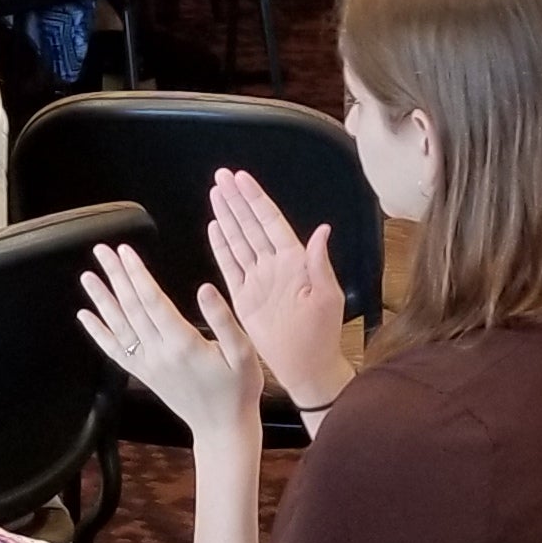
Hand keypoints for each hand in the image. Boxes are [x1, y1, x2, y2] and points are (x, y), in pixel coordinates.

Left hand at [75, 239, 260, 442]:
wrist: (223, 428)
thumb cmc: (238, 390)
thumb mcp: (244, 353)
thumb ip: (223, 319)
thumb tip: (205, 289)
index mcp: (183, 343)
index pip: (153, 300)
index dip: (137, 274)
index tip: (126, 252)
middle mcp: (160, 353)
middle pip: (132, 307)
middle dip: (116, 277)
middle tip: (102, 252)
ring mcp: (148, 364)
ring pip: (119, 326)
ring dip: (102, 300)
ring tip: (88, 276)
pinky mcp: (144, 374)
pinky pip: (115, 351)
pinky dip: (98, 333)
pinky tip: (86, 317)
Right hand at [206, 170, 351, 410]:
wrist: (306, 366)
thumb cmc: (322, 334)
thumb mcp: (327, 296)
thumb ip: (320, 262)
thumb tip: (322, 230)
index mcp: (295, 261)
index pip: (270, 220)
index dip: (255, 198)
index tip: (242, 178)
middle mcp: (274, 265)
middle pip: (250, 223)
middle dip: (235, 199)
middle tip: (221, 176)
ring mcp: (257, 279)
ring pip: (238, 239)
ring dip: (226, 215)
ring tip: (215, 193)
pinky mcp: (244, 296)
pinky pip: (230, 265)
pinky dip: (221, 245)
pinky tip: (214, 227)